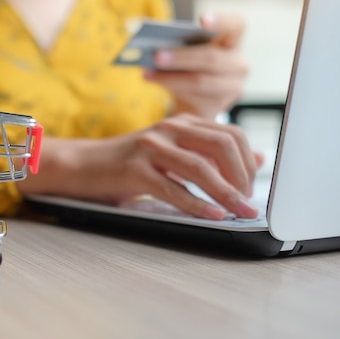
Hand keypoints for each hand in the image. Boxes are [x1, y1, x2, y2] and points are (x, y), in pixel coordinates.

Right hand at [18, 114, 261, 219]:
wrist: (82, 165)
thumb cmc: (128, 163)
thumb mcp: (173, 152)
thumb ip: (210, 153)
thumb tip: (257, 158)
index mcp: (181, 123)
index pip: (229, 134)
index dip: (248, 161)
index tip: (251, 186)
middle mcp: (168, 129)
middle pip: (221, 145)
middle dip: (242, 177)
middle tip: (248, 203)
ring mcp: (150, 148)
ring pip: (199, 168)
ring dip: (226, 194)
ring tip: (240, 212)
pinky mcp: (135, 169)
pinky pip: (173, 188)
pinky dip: (197, 204)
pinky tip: (212, 214)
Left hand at [144, 12, 248, 119]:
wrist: (198, 98)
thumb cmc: (192, 65)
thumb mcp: (190, 50)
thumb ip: (180, 44)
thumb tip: (154, 45)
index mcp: (233, 40)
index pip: (236, 25)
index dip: (221, 21)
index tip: (202, 20)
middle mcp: (238, 63)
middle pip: (211, 57)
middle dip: (181, 57)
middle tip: (157, 56)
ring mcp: (232, 86)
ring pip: (199, 81)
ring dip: (170, 77)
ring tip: (148, 72)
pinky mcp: (218, 104)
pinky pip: (193, 97)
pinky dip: (170, 87)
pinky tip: (153, 80)